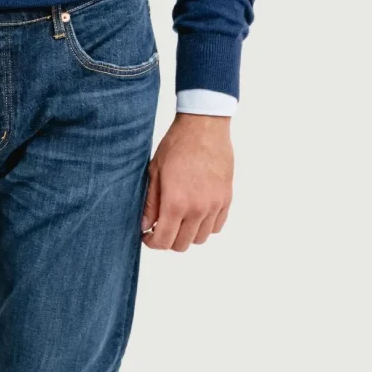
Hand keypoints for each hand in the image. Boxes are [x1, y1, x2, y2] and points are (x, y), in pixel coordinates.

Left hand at [141, 113, 232, 250]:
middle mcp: (197, 209)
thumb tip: (144, 225)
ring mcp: (214, 205)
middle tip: (160, 227)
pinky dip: (205, 226)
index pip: (164, 240)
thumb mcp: (155, 170)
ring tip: (178, 219)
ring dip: (187, 234)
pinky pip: (216, 226)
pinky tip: (195, 213)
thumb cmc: (177, 144)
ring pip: (200, 239)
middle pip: (182, 244)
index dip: (152, 243)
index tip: (146, 236)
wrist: (204, 126)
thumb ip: (150, 202)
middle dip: (168, 240)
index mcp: (176, 202)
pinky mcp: (226, 199)